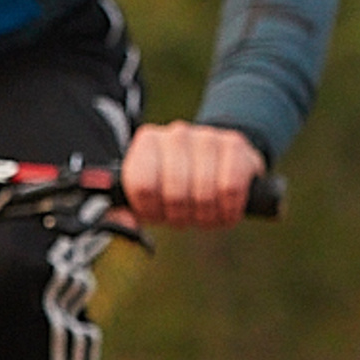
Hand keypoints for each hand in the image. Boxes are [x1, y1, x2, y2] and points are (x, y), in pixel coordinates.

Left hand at [121, 121, 265, 226]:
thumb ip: (126, 214)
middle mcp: (176, 134)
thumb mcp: (147, 201)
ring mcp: (207, 136)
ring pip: (204, 193)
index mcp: (147, 143)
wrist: (220, 165)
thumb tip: (124, 224)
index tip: (159, 213)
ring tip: (206, 213)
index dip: (152, 210)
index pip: (142, 185)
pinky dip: (229, 209)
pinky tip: (226, 209)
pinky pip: (230, 188)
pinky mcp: (235, 145)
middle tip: (186, 216)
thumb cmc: (176, 188)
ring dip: (206, 216)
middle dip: (182, 216)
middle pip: (175, 193)